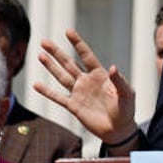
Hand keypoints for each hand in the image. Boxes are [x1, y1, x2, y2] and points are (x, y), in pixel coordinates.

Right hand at [34, 28, 137, 147]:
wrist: (119, 130)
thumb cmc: (126, 110)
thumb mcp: (126, 94)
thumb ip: (119, 81)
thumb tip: (113, 67)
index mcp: (101, 75)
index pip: (87, 56)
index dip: (77, 44)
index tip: (68, 31)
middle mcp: (87, 81)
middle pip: (69, 63)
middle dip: (57, 52)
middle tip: (44, 41)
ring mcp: (79, 93)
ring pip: (62, 77)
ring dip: (51, 67)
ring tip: (40, 55)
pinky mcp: (74, 106)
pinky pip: (58, 97)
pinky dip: (47, 92)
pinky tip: (36, 85)